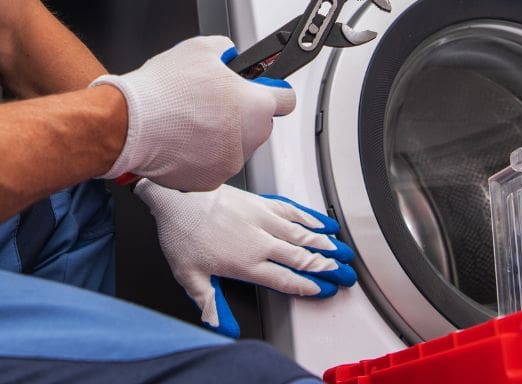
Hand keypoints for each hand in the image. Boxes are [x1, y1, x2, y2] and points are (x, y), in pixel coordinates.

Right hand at [95, 36, 294, 190]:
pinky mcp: (209, 181)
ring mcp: (230, 163)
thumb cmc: (163, 90)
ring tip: (190, 120)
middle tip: (214, 102)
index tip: (263, 88)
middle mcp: (249, 138)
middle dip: (242, 114)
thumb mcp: (201, 48)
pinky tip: (182, 139)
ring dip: (222, 136)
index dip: (273, 90)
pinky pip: (213, 165)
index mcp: (255, 105)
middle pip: (259, 125)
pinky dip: (202, 156)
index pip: (286, 99)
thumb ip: (226, 50)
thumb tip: (229, 55)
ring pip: (236, 147)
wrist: (130, 125)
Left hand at [135, 180, 355, 337]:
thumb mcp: (189, 276)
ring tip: (342, 252)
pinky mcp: (260, 201)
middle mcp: (260, 242)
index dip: (307, 287)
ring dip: (324, 244)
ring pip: (302, 234)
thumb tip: (220, 326)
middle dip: (326, 268)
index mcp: (246, 264)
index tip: (323, 290)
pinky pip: (292, 210)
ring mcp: (262, 219)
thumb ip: (209, 303)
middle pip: (301, 258)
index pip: (285, 280)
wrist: (177, 194)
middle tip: (345, 274)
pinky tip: (321, 222)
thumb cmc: (181, 232)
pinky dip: (310, 217)